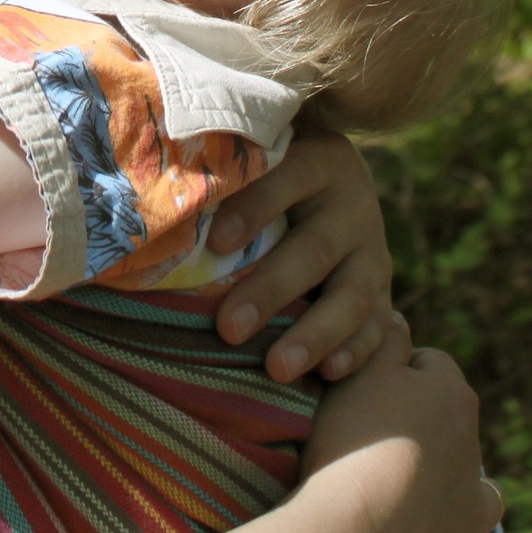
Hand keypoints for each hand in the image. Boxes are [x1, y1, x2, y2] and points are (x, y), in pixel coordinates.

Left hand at [209, 131, 394, 383]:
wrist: (334, 173)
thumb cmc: (268, 169)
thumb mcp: (255, 158)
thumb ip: (221, 175)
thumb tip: (149, 206)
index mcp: (317, 160)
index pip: (286, 179)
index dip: (253, 210)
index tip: (216, 244)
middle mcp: (352, 202)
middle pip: (314, 249)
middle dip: (271, 290)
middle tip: (229, 329)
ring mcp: (373, 248)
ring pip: (353, 294)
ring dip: (316, 334)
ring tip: (277, 369)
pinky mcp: (383, 286)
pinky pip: (378, 322)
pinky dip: (357, 350)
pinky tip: (329, 374)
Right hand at [297, 318, 498, 532]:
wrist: (360, 530)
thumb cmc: (356, 443)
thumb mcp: (361, 373)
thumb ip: (385, 340)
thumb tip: (400, 317)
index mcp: (453, 393)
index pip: (428, 362)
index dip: (393, 370)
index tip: (362, 389)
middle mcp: (474, 440)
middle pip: (445, 414)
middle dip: (416, 417)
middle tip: (367, 433)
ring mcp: (474, 491)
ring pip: (461, 464)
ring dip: (438, 465)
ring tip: (394, 477)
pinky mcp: (468, 532)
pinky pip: (468, 512)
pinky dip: (451, 508)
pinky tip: (425, 510)